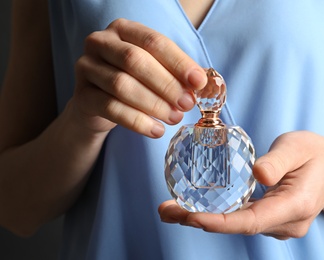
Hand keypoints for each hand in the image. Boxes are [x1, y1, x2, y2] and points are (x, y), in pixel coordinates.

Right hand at [71, 19, 206, 136]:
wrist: (99, 105)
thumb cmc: (134, 82)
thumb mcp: (155, 71)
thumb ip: (176, 73)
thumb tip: (203, 84)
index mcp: (123, 29)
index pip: (154, 42)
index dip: (179, 63)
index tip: (199, 83)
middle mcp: (100, 43)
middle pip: (135, 61)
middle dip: (166, 85)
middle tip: (186, 104)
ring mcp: (86, 68)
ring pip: (122, 85)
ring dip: (154, 104)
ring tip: (174, 118)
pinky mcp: (81, 96)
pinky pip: (111, 108)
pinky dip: (138, 121)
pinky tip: (156, 130)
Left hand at [159, 131, 323, 238]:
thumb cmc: (317, 154)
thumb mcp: (299, 146)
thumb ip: (279, 161)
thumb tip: (259, 175)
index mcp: (296, 205)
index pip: (253, 221)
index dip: (221, 222)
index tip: (191, 217)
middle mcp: (287, 222)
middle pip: (239, 226)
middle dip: (200, 221)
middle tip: (167, 211)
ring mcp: (279, 224)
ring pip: (238, 225)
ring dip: (203, 218)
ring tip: (171, 209)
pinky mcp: (271, 218)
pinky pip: (242, 219)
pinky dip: (217, 214)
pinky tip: (194, 206)